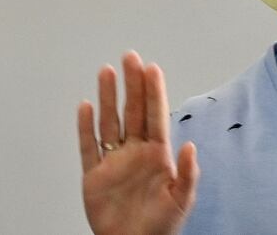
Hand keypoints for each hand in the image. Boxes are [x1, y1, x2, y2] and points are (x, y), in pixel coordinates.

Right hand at [77, 51, 199, 234]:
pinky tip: (87, 106)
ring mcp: (115, 160)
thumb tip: (191, 146)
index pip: (155, 115)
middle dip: (132, 83)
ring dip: (109, 97)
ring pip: (110, 121)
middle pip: (133, 110)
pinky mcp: (95, 174)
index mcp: (158, 154)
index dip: (154, 91)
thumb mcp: (182, 200)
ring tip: (108, 72)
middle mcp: (136, 151)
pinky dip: (85, 126)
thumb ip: (188, 173)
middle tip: (130, 57)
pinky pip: (88, 145)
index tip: (152, 68)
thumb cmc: (161, 225)